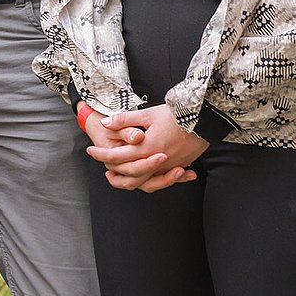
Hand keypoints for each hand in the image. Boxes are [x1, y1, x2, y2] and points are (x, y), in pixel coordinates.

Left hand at [87, 104, 205, 191]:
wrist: (205, 119)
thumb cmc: (176, 115)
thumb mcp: (148, 113)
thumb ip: (125, 120)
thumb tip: (105, 124)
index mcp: (148, 147)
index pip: (118, 156)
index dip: (102, 154)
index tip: (90, 151)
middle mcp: (158, 161)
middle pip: (130, 175)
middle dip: (114, 171)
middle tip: (103, 166)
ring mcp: (170, 166)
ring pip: (146, 182)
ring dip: (130, 181)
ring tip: (118, 176)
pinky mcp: (179, 166)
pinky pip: (161, 180)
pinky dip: (150, 181)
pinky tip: (143, 177)